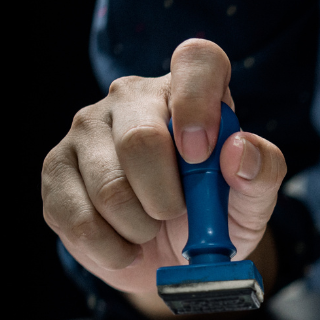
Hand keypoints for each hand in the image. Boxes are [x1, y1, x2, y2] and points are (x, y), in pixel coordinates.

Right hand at [41, 39, 286, 303]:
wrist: (173, 259)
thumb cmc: (217, 216)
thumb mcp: (253, 200)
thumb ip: (263, 172)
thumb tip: (238, 150)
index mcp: (188, 91)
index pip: (197, 60)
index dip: (199, 103)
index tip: (201, 154)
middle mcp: (132, 98)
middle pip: (141, 141)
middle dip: (167, 199)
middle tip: (177, 214)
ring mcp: (87, 128)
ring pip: (109, 189)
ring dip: (141, 229)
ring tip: (152, 229)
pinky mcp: (56, 169)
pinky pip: (80, 220)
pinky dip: (113, 249)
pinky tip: (126, 245)